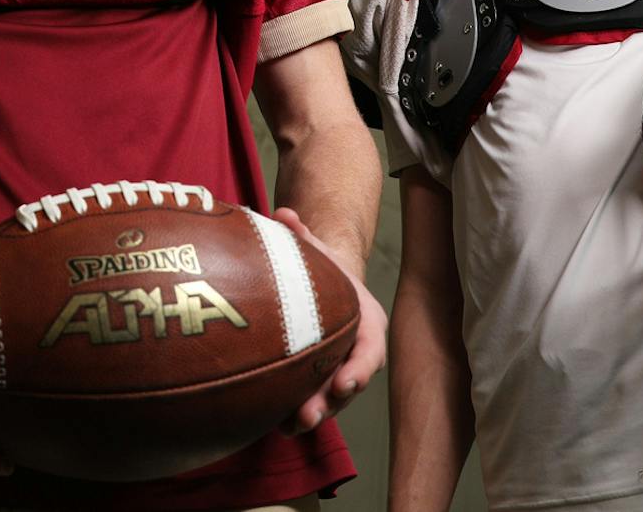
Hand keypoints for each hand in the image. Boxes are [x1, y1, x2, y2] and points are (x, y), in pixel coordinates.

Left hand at [269, 207, 386, 434]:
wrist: (324, 284)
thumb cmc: (322, 268)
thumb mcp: (316, 250)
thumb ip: (302, 235)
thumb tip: (284, 215)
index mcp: (366, 322)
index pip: (370, 350)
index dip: (359, 369)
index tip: (344, 383)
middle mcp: (356, 351)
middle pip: (349, 384)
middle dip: (330, 403)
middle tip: (306, 415)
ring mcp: (338, 368)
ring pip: (330, 400)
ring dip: (311, 414)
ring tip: (287, 426)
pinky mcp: (318, 380)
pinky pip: (311, 400)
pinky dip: (294, 413)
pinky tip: (273, 424)